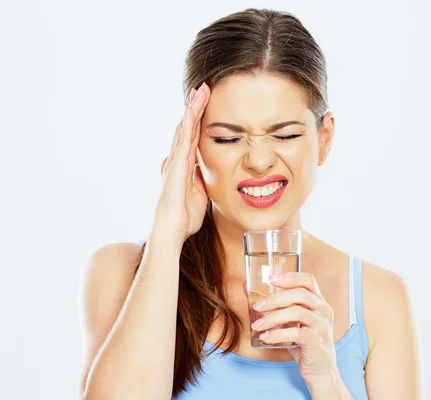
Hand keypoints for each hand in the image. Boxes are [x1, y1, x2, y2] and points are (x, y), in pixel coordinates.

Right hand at [155, 82, 211, 242]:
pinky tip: (190, 110)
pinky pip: (183, 143)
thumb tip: (205, 172)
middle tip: (204, 87)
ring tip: (200, 90)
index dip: (200, 120)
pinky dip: (187, 125)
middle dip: (196, 107)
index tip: (207, 103)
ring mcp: (175, 163)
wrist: (172, 231)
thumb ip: (201, 181)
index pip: (194, 138)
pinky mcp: (175, 169)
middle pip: (188, 128)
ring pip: (185, 130)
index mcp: (184, 167)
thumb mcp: (199, 195)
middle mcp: (177, 161)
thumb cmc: (183, 218)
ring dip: (193, 110)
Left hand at [248, 271, 339, 383]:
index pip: (308, 280)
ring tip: (257, 325)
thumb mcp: (290, 322)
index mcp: (318, 302)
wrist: (320, 370)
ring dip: (273, 317)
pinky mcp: (317, 342)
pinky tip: (265, 337)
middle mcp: (324, 310)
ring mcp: (322, 326)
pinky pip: (296, 333)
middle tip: (257, 307)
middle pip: (301, 294)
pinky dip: (277, 334)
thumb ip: (275, 308)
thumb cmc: (303, 343)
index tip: (271, 279)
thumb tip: (247, 287)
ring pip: (297, 312)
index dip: (290, 277)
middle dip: (275, 298)